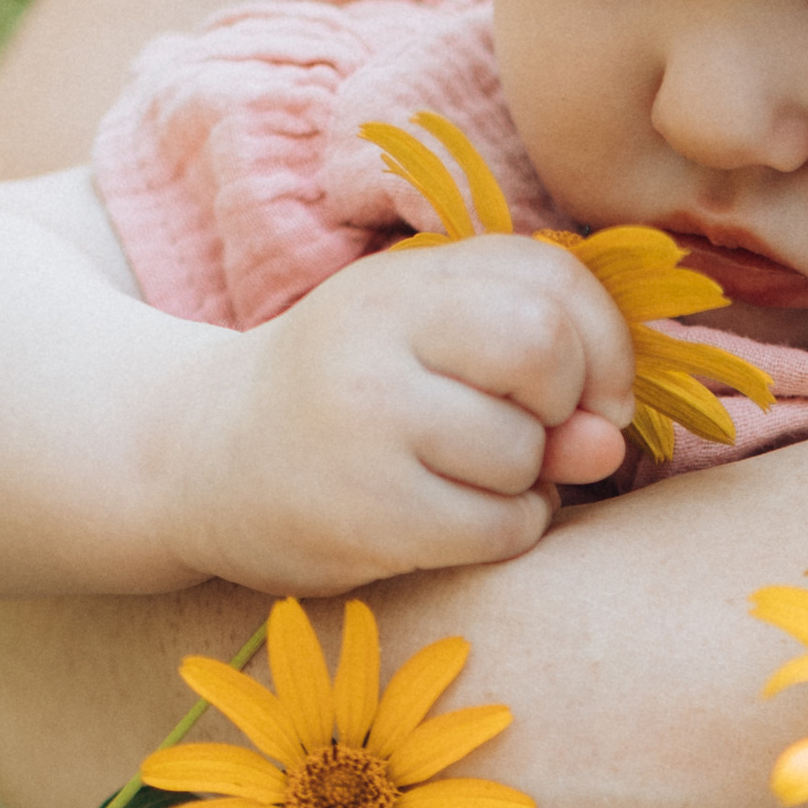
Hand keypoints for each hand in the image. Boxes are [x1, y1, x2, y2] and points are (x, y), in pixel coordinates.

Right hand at [164, 240, 636, 592]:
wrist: (198, 459)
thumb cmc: (341, 396)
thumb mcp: (425, 342)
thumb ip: (535, 365)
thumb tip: (608, 440)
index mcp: (405, 278)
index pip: (553, 277)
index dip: (602, 341)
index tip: (588, 388)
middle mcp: (381, 337)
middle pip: (543, 349)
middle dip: (565, 403)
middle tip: (529, 431)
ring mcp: (369, 424)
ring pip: (524, 451)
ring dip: (526, 480)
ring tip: (469, 478)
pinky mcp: (368, 513)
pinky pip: (499, 526)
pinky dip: (505, 531)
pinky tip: (455, 521)